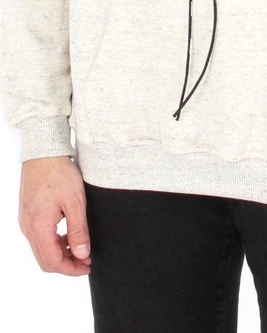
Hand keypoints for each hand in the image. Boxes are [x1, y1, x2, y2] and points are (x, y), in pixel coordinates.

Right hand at [18, 155, 91, 275]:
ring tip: (79, 246)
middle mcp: (28, 227)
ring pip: (41, 249)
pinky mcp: (27, 214)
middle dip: (66, 264)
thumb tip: (82, 254)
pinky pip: (38, 237)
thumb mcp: (75, 202)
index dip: (71, 269)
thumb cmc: (59, 172)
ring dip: (60, 253)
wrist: (43, 152)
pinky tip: (67, 233)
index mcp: (38, 227)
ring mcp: (25, 221)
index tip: (87, 265)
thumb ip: (78, 231)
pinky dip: (53, 242)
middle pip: (45, 260)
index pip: (53, 262)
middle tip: (85, 260)